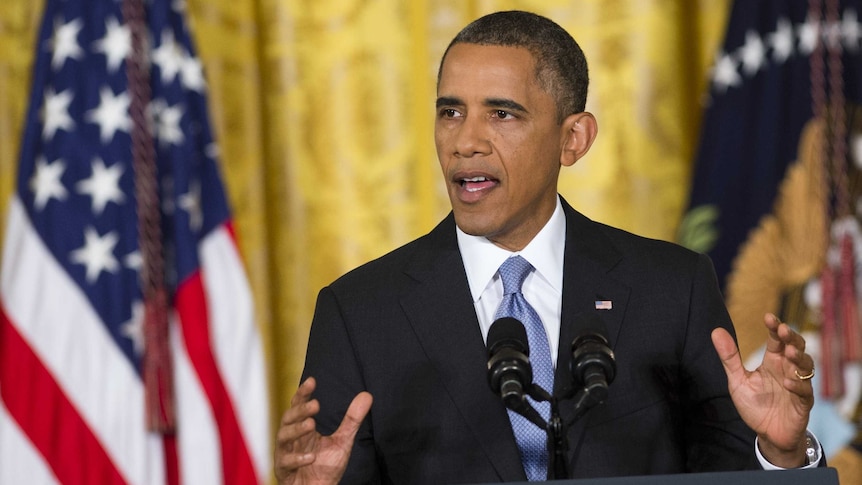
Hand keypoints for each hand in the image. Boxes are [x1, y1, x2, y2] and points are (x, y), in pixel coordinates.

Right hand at [274, 377, 372, 484]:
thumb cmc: (325, 466)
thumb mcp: (342, 441)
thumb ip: (352, 420)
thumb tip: (367, 395)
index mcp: (303, 428)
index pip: (299, 406)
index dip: (303, 393)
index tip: (312, 381)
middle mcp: (291, 438)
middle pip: (288, 418)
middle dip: (300, 410)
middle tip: (315, 405)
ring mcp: (285, 454)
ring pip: (283, 437)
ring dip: (296, 429)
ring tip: (311, 424)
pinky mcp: (284, 471)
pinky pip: (286, 462)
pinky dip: (297, 459)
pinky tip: (311, 457)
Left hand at [711, 313, 814, 467]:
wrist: (767, 434)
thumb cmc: (755, 405)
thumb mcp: (738, 380)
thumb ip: (729, 357)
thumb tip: (715, 330)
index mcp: (772, 362)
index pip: (776, 340)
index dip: (775, 328)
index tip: (768, 317)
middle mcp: (787, 370)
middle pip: (796, 348)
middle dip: (792, 338)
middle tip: (784, 330)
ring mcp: (797, 385)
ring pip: (805, 366)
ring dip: (798, 358)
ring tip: (788, 352)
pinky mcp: (802, 403)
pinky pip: (804, 391)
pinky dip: (797, 385)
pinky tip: (787, 381)